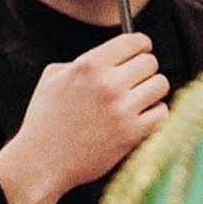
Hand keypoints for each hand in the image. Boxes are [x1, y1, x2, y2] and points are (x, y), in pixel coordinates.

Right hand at [0, 32, 170, 203]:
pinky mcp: (130, 134)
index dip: (141, 44)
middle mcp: (108, 84)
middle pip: (150, 62)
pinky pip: (161, 113)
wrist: (41, 162)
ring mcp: (121, 110)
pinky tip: (142, 115)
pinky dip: (155, 113)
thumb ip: (82, 61)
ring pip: (160, 85)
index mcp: (89, 65)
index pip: (133, 41)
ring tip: (142, 96)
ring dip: (152, 89)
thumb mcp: (54, 77)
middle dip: (145, 67)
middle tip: (138, 77)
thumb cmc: (45, 119)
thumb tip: (110, 55)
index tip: (143, 49)